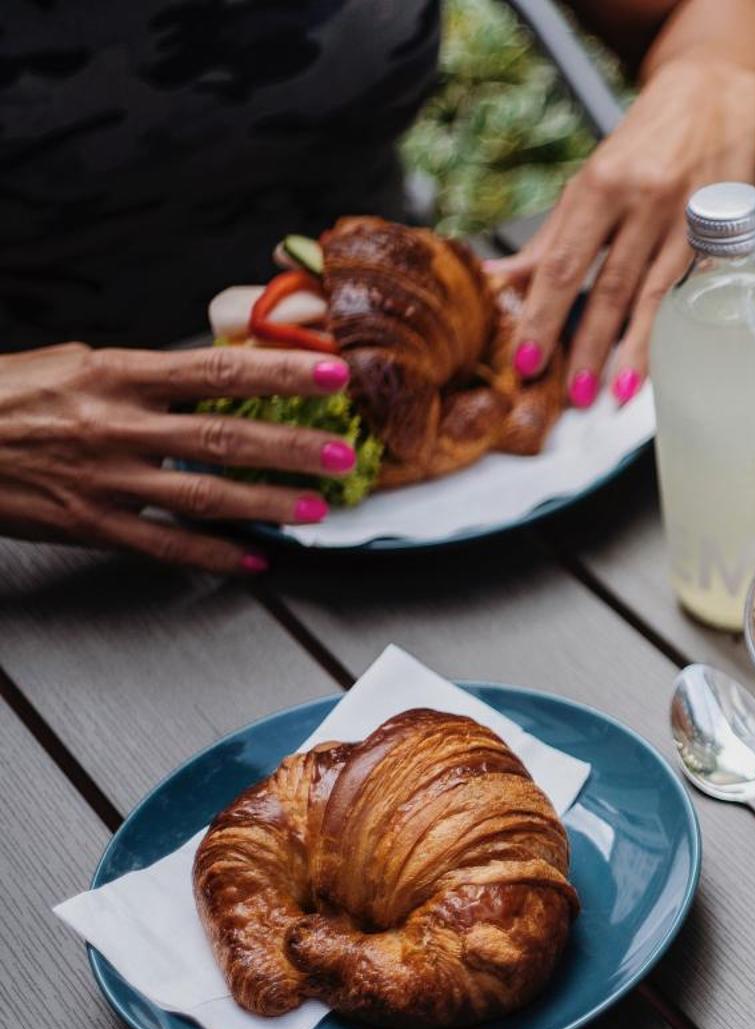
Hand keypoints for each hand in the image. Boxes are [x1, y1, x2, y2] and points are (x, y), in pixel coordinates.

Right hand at [0, 342, 356, 572]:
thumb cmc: (8, 395)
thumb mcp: (79, 365)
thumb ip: (148, 375)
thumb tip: (218, 376)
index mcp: (115, 374)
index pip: (216, 370)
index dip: (280, 373)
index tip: (332, 375)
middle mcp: (115, 424)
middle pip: (222, 436)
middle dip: (292, 448)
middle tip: (345, 453)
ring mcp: (105, 477)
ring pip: (203, 495)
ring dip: (267, 504)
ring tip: (317, 509)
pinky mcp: (90, 522)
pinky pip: (164, 544)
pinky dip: (214, 555)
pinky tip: (254, 560)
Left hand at [491, 58, 754, 410]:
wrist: (716, 98)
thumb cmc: (646, 144)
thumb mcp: (592, 179)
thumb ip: (553, 236)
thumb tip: (502, 280)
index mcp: (601, 185)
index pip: (563, 263)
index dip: (543, 315)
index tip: (528, 360)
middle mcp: (645, 202)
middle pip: (609, 287)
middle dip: (589, 346)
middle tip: (574, 394)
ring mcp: (689, 220)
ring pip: (656, 295)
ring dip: (636, 349)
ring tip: (618, 392)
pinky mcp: (725, 234)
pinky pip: (695, 292)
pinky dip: (677, 329)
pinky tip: (668, 361)